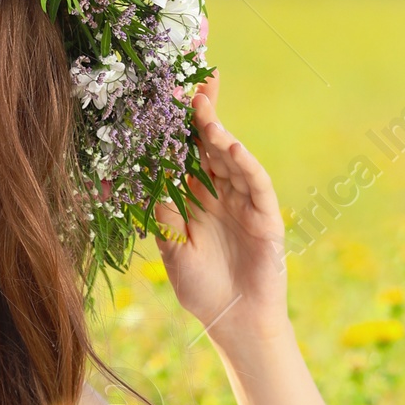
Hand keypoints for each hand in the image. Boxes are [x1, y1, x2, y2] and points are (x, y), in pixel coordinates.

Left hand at [155, 77, 288, 347]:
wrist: (234, 322)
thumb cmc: (200, 286)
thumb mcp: (171, 246)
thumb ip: (161, 212)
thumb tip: (137, 175)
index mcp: (195, 196)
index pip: (187, 151)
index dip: (180, 125)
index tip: (170, 93)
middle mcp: (221, 192)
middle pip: (212, 145)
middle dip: (203, 114)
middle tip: (194, 82)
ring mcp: (245, 201)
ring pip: (232, 159)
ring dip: (218, 133)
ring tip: (203, 110)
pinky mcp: (266, 216)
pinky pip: (256, 183)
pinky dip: (245, 164)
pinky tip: (231, 146)